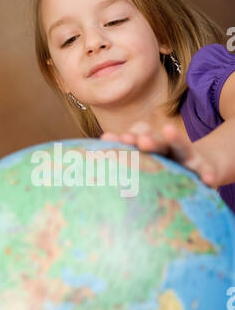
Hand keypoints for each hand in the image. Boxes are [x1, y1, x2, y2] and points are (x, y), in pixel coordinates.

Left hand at [100, 121, 217, 188]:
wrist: (201, 168)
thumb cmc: (166, 166)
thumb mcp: (148, 160)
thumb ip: (128, 153)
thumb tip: (101, 143)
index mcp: (152, 146)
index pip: (139, 136)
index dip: (126, 138)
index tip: (108, 138)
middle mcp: (168, 148)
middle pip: (158, 141)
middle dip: (148, 138)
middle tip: (139, 139)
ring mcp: (188, 158)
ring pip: (182, 147)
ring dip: (176, 138)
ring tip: (169, 130)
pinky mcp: (205, 169)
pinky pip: (206, 171)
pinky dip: (207, 173)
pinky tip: (207, 179)